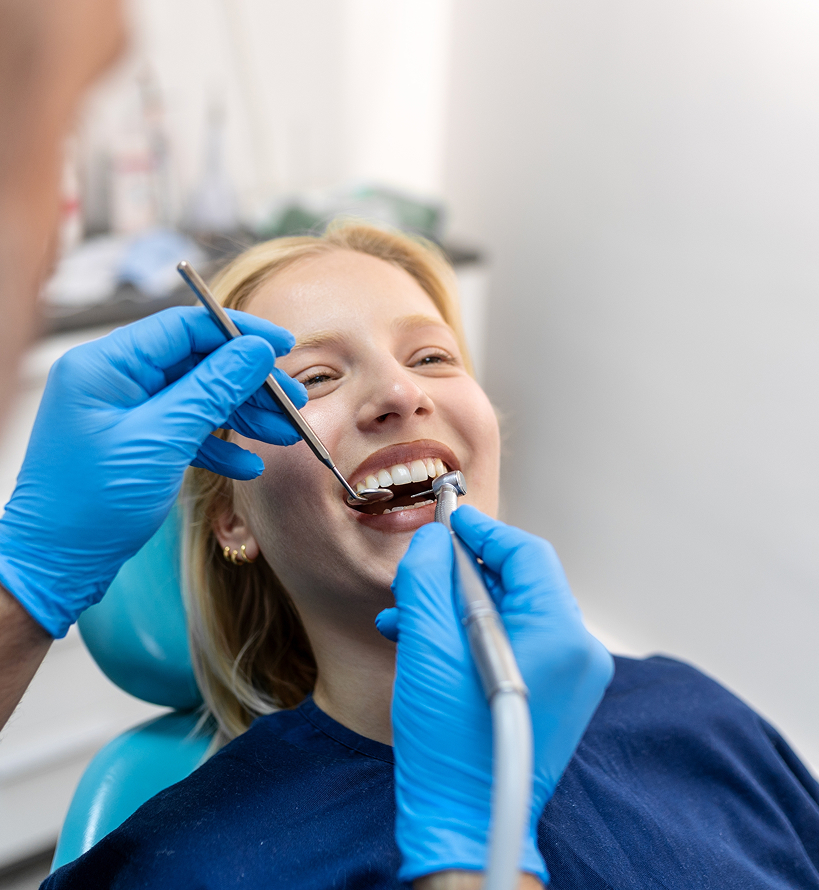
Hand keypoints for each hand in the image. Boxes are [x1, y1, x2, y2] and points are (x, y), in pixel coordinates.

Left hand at [0, 306, 305, 637]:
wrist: (57, 563)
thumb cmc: (93, 502)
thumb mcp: (162, 440)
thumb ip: (212, 389)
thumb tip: (255, 352)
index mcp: (107, 365)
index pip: (184, 327)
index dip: (239, 333)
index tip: (282, 347)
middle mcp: (113, 380)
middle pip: (197, 363)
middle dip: (248, 383)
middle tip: (293, 401)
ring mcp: (123, 412)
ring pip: (197, 398)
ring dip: (242, 415)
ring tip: (285, 434)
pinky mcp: (134, 442)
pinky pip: (185, 430)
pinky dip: (218, 444)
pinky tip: (247, 465)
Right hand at [382, 506, 613, 883]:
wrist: (462, 824)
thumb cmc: (450, 746)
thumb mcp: (427, 647)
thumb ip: (426, 580)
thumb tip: (433, 543)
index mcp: (560, 635)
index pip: (527, 555)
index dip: (484, 532)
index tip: (450, 520)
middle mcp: (576, 654)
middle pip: (518, 584)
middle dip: (461, 574)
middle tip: (421, 570)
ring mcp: (567, 678)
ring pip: (509, 614)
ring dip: (456, 606)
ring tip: (407, 612)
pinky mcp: (550, 696)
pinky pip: (511, 644)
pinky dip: (470, 635)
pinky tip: (422, 639)